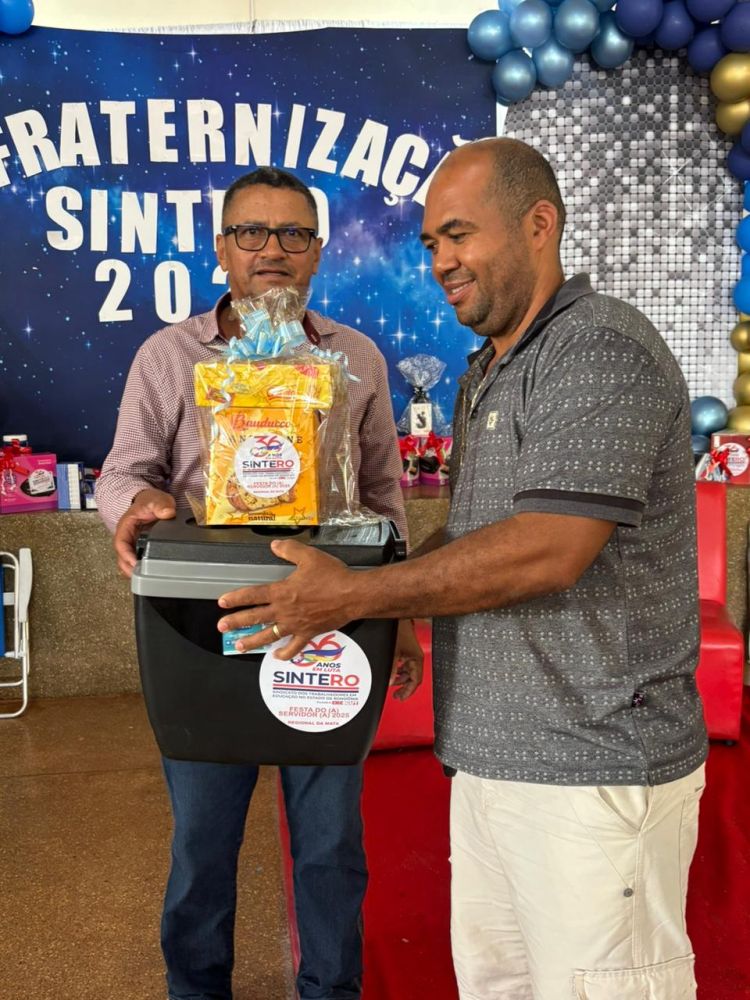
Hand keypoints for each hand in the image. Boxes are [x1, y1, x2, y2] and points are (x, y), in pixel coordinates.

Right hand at [114, 488, 175, 577]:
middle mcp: (127, 538)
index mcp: (126, 526)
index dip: (126, 555)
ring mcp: (133, 545)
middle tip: (143, 576)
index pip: (120, 543)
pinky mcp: (140, 549)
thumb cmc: (148, 502)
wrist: (151, 502)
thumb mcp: (155, 500)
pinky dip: (142, 568)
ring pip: (128, 563)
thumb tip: (168, 512)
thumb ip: (161, 505)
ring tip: (148, 577)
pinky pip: (138, 561)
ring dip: (135, 571)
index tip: (135, 563)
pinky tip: (152, 573)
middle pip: (122, 558)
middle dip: (130, 569)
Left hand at [217, 538, 360, 658]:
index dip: (236, 598)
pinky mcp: (308, 633)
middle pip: (255, 618)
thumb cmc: (332, 576)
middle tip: (222, 627)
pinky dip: (284, 653)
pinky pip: (293, 646)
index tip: (223, 602)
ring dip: (252, 642)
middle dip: (236, 623)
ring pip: (269, 635)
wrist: (352, 595)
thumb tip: (274, 545)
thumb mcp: (309, 556)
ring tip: (239, 647)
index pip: (253, 595)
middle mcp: (285, 611)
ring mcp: (295, 624)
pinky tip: (277, 655)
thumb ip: (289, 550)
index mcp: (282, 592)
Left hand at [389, 619, 423, 700]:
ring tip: (393, 686)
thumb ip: (392, 669)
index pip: (416, 680)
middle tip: (396, 695)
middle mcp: (416, 658)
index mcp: (417, 659)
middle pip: (412, 678)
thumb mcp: (394, 652)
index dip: (409, 691)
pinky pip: (404, 666)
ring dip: (401, 680)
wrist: (398, 619)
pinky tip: (393, 674)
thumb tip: (390, 682)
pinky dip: (399, 671)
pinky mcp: (407, 652)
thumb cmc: (400, 631)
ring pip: (408, 673)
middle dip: (404, 687)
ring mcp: (411, 655)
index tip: (401, 697)